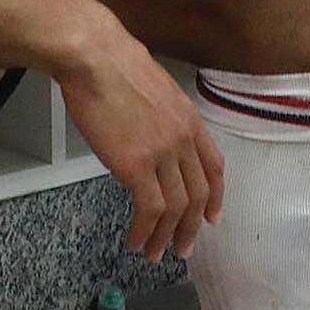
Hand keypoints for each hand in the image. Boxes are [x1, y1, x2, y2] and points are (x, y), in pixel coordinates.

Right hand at [56, 13, 224, 260]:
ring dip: (166, 236)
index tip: (211, 217)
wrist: (95, 56)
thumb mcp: (151, 87)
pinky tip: (136, 240)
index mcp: (189, 118)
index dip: (215, 196)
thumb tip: (149, 130)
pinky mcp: (136, 165)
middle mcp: (183, 138)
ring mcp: (162, 153)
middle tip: (182, 248)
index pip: (214, 165)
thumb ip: (160, 115)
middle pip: (197, 193)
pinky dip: (145, 231)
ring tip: (155, 253)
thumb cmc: (112, 62)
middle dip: (190, 226)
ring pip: (175, 208)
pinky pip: (149, 209)